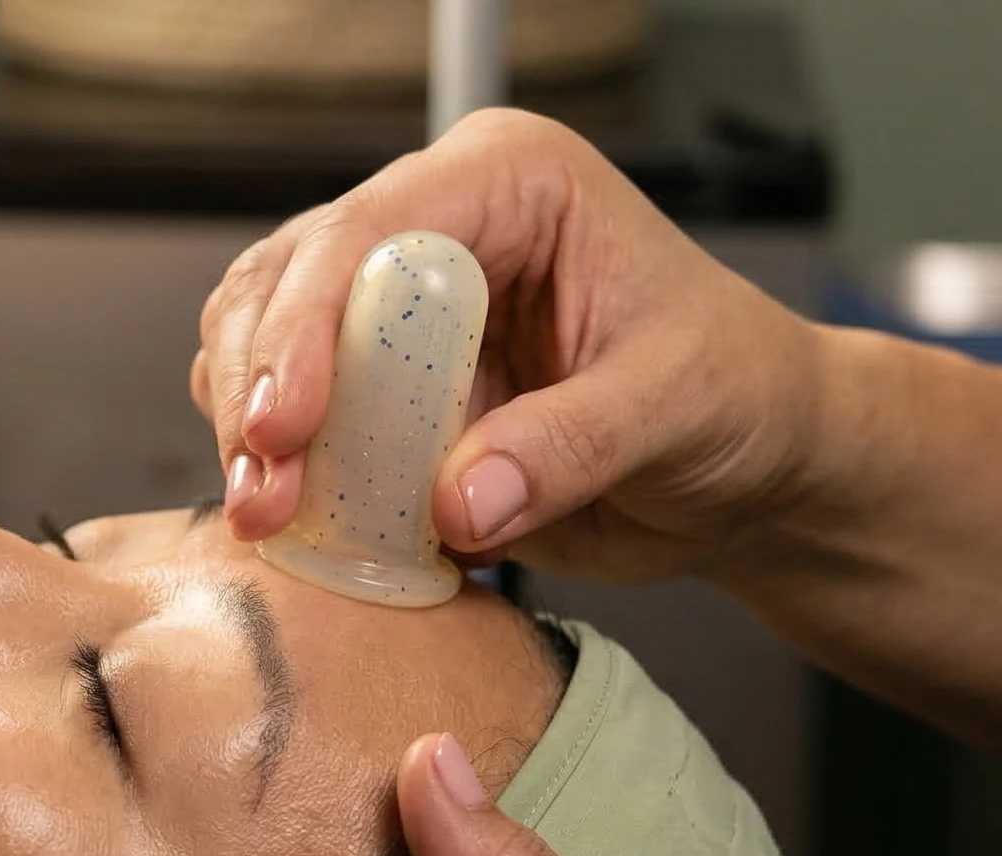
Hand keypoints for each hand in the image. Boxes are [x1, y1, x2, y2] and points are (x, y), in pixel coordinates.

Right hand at [195, 109, 827, 584]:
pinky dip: (283, 474)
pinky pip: (294, 421)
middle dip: (259, 389)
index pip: (369, 231)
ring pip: (262, 344)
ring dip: (251, 436)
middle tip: (265, 494)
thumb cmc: (737, 393)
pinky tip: (303, 527)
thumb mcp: (677, 406)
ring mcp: (398, 313)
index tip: (286, 426)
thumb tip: (456, 502)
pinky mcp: (383, 392)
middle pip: (286, 282)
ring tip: (271, 519)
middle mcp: (438, 231)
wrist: (750, 465)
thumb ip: (570, 447)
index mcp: (508, 183)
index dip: (308, 325)